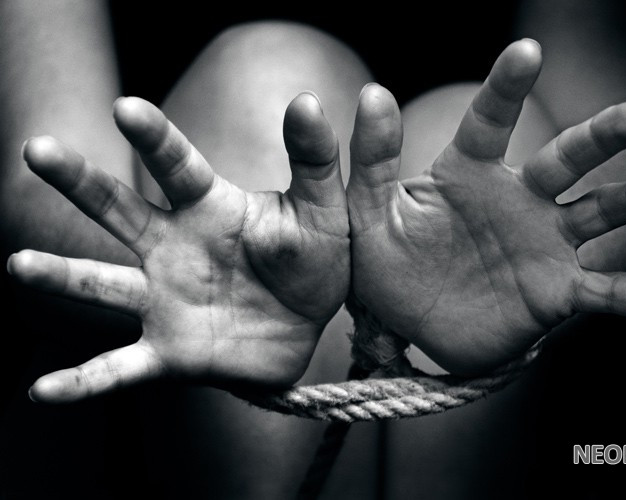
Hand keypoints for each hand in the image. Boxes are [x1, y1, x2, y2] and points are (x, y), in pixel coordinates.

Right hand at [7, 94, 348, 401]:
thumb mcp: (323, 211)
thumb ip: (315, 160)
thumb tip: (307, 99)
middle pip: (117, 210)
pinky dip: (82, 382)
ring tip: (18, 264)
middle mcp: (172, 248)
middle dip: (79, 181)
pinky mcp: (166, 352)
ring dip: (60, 275)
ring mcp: (162, 300)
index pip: (177, 166)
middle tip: (37, 149)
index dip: (153, 137)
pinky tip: (41, 392)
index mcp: (209, 208)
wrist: (309, 327)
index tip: (126, 107)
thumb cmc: (313, 259)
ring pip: (102, 286)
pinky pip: (117, 369)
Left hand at [346, 40, 625, 374]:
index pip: (490, 121)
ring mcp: (543, 241)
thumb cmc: (390, 263)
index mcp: (469, 172)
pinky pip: (603, 292)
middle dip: (601, 137)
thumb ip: (372, 159)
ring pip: (597, 212)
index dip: (507, 87)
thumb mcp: (369, 213)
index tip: (527, 51)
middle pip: (566, 158)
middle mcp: (518, 198)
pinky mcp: (556, 290)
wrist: (412, 324)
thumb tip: (375, 92)